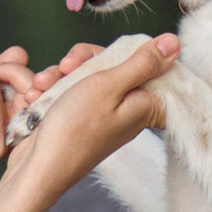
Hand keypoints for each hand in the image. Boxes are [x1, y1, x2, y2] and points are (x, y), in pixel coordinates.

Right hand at [1, 33, 177, 201]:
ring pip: (89, 74)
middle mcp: (127, 108)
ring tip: (44, 84)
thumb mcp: (109, 86)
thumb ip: (141, 63)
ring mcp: (102, 113)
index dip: (133, 52)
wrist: (38, 167)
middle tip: (67, 66)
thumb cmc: (74, 131)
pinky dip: (54, 88)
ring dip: (62, 74)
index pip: (154, 67)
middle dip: (85, 60)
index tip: (114, 53)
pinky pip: (72, 89)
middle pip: (116, 64)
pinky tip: (38, 95)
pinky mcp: (81, 115)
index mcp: (145, 104)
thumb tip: (173, 43)